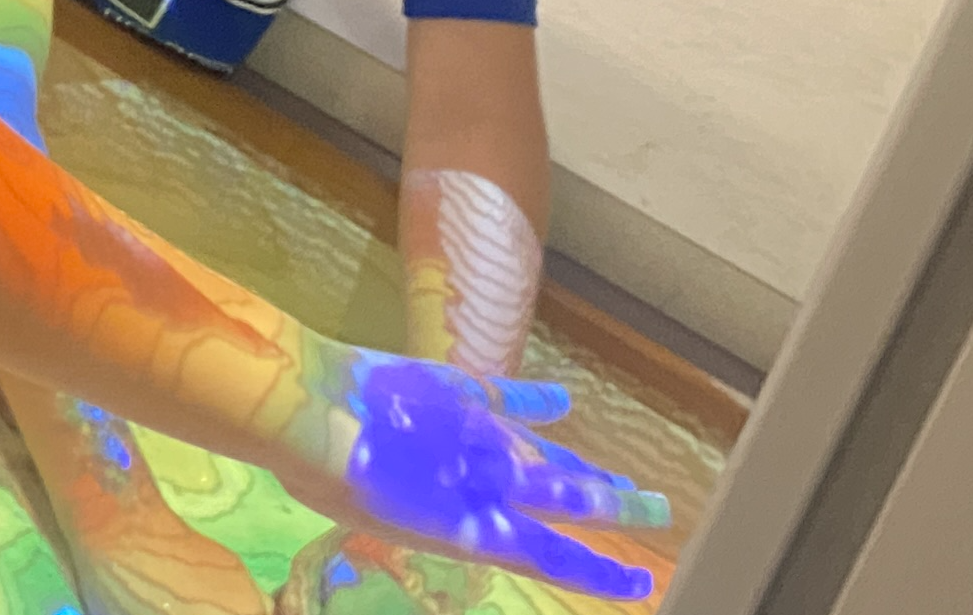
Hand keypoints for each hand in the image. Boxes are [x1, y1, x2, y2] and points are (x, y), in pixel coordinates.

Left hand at [277, 351, 669, 602]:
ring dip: (592, 470)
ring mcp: (483, 435)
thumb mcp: (377, 521)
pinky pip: (511, 397)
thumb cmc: (325, 479)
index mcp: (472, 529)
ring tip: (628, 483)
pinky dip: (538, 399)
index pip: (553, 558)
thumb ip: (422, 518)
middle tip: (659, 513)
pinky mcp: (462, 391)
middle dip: (619, 510)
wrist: (313, 413)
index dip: (600, 572)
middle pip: (572, 502)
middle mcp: (492, 484)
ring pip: (553, 457)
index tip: (640, 581)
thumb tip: (439, 512)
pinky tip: (566, 401)